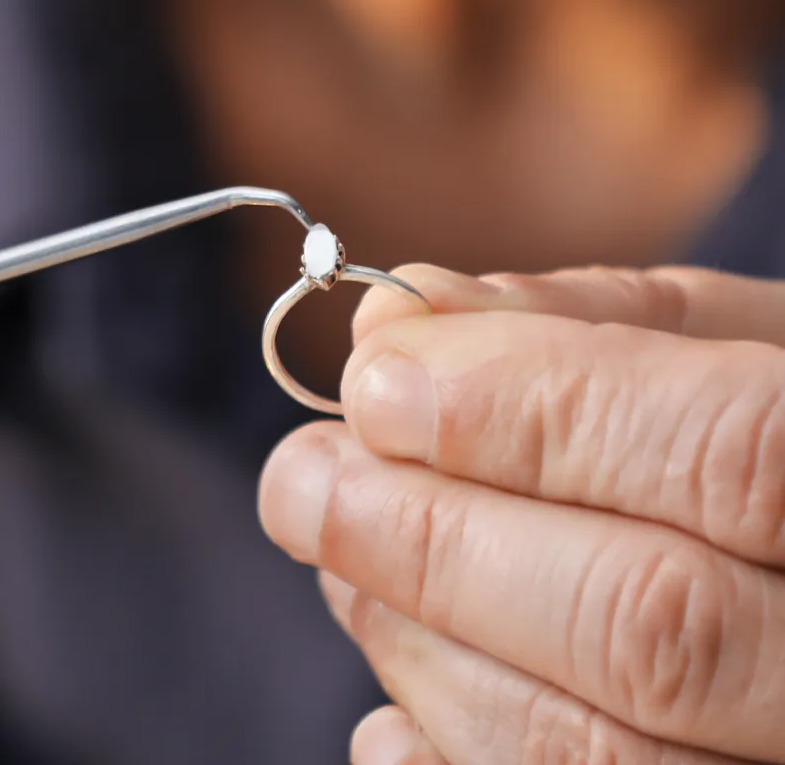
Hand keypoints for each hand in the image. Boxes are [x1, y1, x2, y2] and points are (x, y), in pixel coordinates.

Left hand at [259, 263, 784, 763]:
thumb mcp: (743, 343)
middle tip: (302, 478)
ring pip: (602, 751)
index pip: (727, 456)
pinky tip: (395, 699)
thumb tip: (400, 319)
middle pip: (647, 623)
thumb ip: (590, 319)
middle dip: (434, 536)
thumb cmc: (782, 433)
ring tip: (342, 554)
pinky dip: (444, 764)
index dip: (530, 410)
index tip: (372, 376)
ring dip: (424, 639)